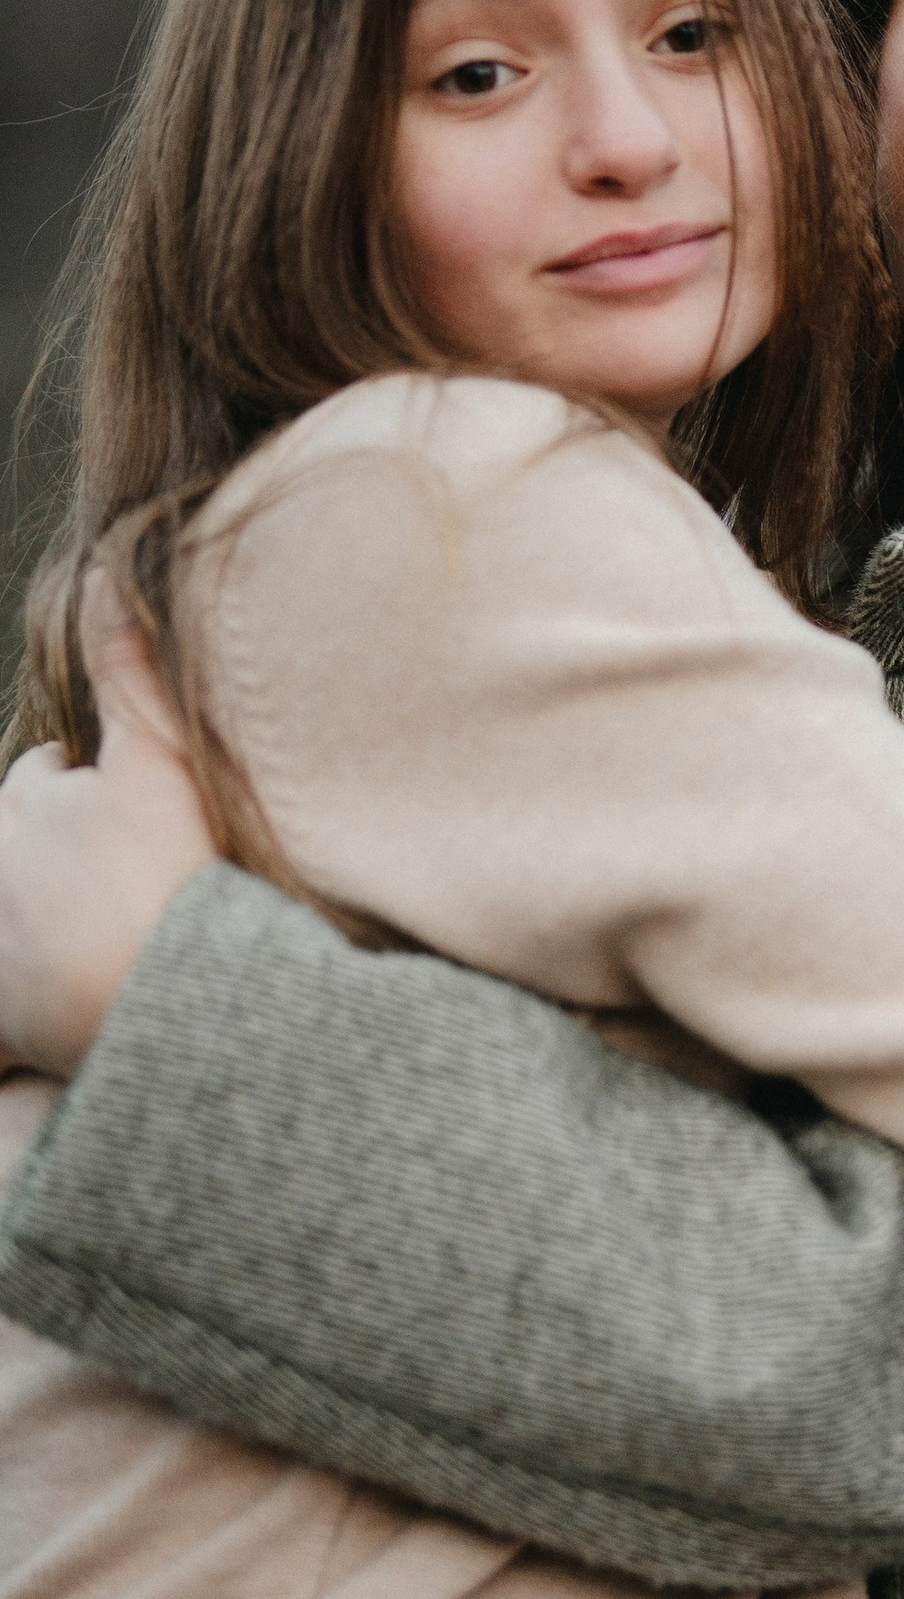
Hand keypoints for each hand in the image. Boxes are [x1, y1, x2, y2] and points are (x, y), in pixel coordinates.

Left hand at [0, 597, 217, 1078]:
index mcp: (21, 810)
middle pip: (24, 846)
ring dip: (46, 919)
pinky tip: (48, 1010)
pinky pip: (4, 1019)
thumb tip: (99, 571)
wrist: (190, 1008)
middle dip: (61, 848)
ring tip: (104, 928)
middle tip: (129, 870)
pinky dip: (22, 1010)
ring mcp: (2, 958)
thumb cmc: (173, 875)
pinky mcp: (13, 1027)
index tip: (133, 809)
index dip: (91, 783)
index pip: (45, 777)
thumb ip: (125, 665)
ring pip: (19, 919)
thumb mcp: (158, 755)